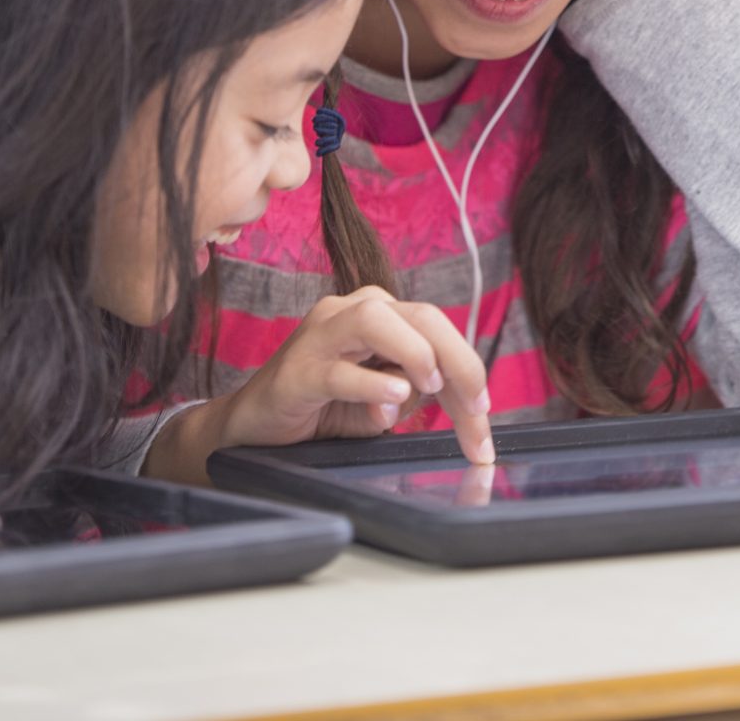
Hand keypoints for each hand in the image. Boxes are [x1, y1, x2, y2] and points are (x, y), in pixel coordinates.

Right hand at [155, 288, 495, 483]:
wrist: (254, 427)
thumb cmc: (323, 408)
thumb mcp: (382, 403)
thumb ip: (412, 393)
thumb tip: (442, 396)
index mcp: (381, 314)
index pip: (439, 330)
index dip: (471, 370)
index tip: (485, 417)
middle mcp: (353, 312)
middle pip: (421, 316)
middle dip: (460, 363)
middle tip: (478, 409)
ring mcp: (321, 336)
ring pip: (378, 321)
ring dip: (415, 353)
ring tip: (432, 385)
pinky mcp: (297, 371)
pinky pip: (339, 370)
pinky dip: (371, 384)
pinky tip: (391, 400)